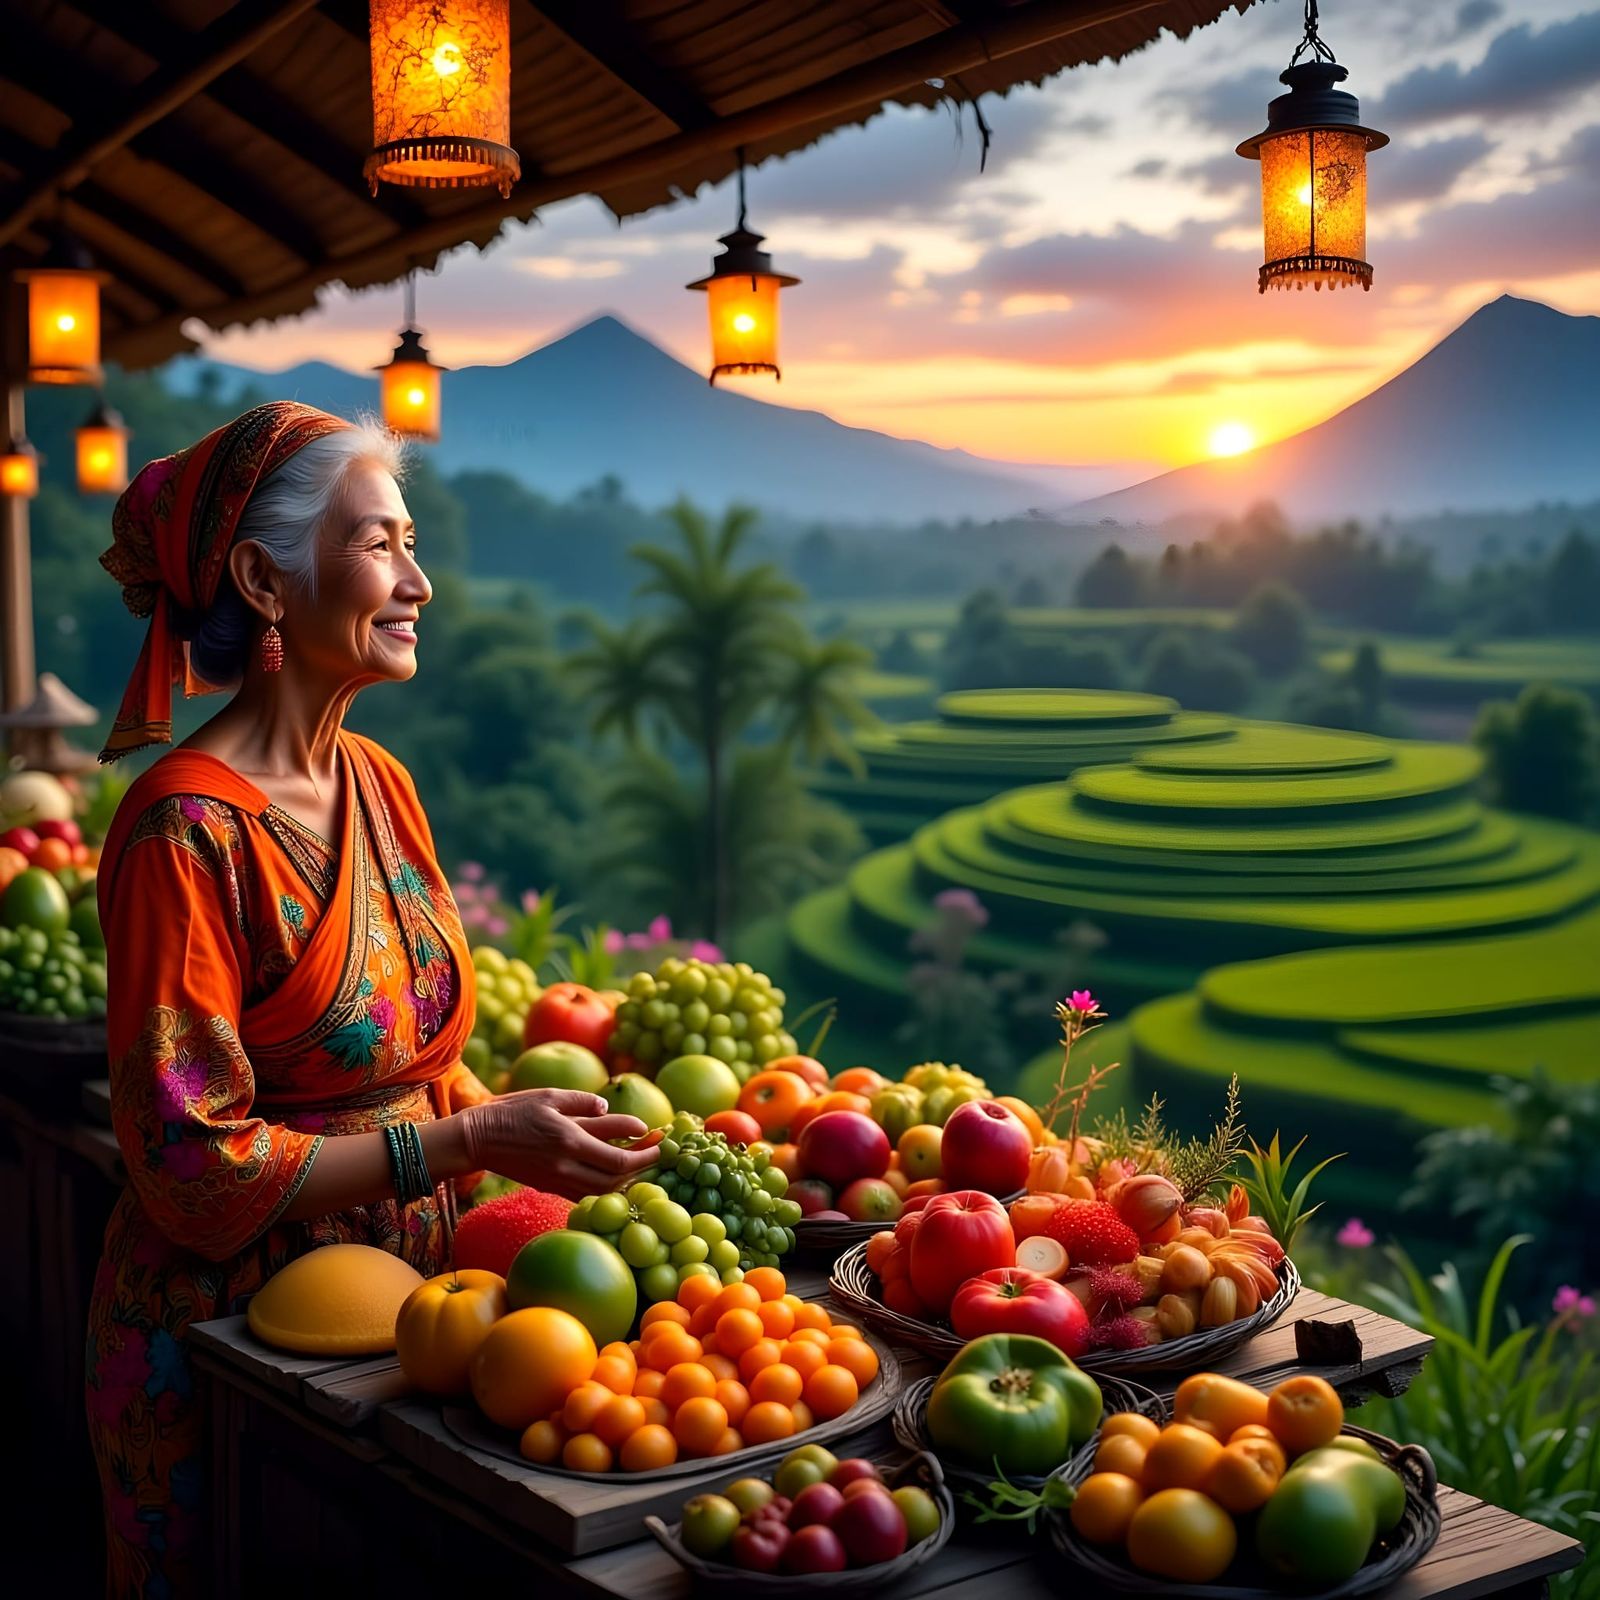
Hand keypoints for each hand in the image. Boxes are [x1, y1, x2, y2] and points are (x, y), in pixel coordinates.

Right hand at [461, 1088, 661, 1199]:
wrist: (478, 1138)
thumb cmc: (513, 1110)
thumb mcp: (550, 1096)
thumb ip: (583, 1103)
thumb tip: (609, 1109)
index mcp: (569, 1140)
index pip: (618, 1157)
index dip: (643, 1152)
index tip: (658, 1138)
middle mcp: (566, 1166)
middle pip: (616, 1179)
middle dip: (641, 1166)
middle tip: (657, 1151)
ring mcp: (557, 1180)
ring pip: (602, 1190)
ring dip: (625, 1178)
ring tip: (640, 1160)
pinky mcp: (549, 1187)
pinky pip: (585, 1193)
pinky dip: (605, 1185)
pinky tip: (614, 1172)